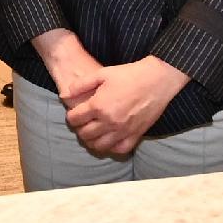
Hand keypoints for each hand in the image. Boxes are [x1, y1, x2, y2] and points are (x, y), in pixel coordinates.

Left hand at [38, 35, 180, 158]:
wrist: (158, 79)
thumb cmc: (130, 74)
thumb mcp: (102, 73)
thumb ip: (81, 85)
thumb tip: (64, 96)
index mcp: (99, 106)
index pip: (75, 119)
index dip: (71, 116)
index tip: (74, 113)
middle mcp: (109, 121)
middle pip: (84, 134)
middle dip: (79, 129)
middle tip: (82, 123)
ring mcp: (123, 130)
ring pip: (99, 146)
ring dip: (92, 141)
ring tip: (93, 133)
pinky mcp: (136, 135)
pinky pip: (119, 149)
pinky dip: (111, 147)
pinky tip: (109, 140)